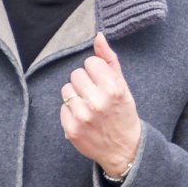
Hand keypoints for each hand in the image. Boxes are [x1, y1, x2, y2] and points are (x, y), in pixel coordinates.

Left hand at [60, 33, 141, 178]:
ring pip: (66, 90)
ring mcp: (83, 116)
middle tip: (96, 96)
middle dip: (85, 83)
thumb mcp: (123, 86)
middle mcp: (98, 102)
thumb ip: (109, 60)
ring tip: (89, 107)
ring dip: (76, 96)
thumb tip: (98, 36)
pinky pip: (62, 107)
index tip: (103, 84)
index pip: (90, 63)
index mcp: (113, 88)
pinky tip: (84, 119)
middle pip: (76, 74)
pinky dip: (71, 112)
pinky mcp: (71, 129)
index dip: (97, 73)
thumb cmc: (123, 113)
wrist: (125, 150)